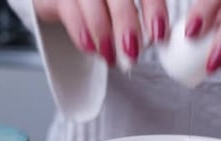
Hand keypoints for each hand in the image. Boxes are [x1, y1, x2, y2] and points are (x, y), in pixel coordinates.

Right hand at [34, 0, 168, 65]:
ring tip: (109, 55)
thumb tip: (153, 42)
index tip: (158, 34)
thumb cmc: (99, 7)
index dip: (154, 9)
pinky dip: (80, 30)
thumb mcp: (120, 12)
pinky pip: (68, 7)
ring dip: (103, 32)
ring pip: (92, 0)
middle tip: (131, 52)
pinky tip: (89, 46)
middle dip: (127, 24)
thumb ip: (137, 21)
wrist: (62, 3)